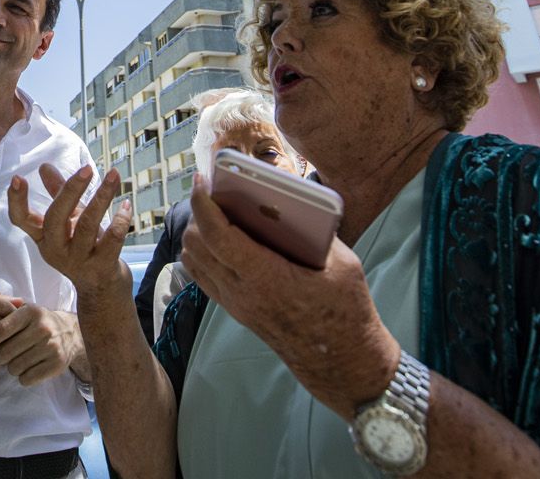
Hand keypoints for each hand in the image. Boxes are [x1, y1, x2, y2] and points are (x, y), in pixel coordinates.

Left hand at [0, 304, 85, 385]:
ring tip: (18, 359)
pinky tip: (28, 367)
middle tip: (2, 356)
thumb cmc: (38, 323)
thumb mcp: (25, 312)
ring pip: (15, 367)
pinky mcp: (56, 364)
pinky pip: (27, 379)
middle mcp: (42, 328)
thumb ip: (4, 316)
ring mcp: (51, 346)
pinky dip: (23, 377)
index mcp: (31, 313)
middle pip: (6, 352)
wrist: (70, 333)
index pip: (1, 329)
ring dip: (11, 367)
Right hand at [7, 163, 131, 303]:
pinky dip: (121, 219)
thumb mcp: (68, 220)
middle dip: (70, 190)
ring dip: (102, 197)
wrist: (102, 286)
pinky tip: (127, 203)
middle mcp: (56, 250)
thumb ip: (57, 193)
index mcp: (43, 236)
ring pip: (87, 225)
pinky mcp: (101, 266)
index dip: (16, 201)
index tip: (17, 178)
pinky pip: (112, 239)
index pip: (21, 220)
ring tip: (113, 174)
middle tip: (87, 169)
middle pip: (56, 218)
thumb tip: (44, 166)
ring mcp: (78, 260)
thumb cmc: (83, 246)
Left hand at [181, 173, 398, 418]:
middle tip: (214, 191)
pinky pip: (202, 277)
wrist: (342, 360)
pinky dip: (202, 253)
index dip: (204, 203)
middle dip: (199, 213)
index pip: (217, 235)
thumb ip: (316, 229)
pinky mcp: (236, 312)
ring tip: (216, 212)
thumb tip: (292, 200)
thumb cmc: (346, 310)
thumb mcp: (341, 262)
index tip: (202, 179)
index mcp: (267, 278)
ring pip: (194, 261)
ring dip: (198, 233)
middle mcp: (243, 293)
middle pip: (197, 245)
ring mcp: (236, 305)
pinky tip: (219, 240)